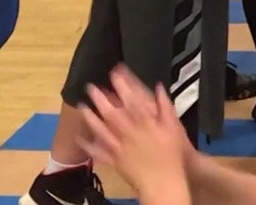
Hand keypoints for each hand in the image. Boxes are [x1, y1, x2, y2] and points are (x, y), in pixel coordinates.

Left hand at [79, 65, 192, 201]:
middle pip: (112, 113)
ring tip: (82, 106)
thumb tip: (159, 88)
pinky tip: (81, 138)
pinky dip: (89, 145)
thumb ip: (166, 106)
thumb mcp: (174, 127)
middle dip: (100, 98)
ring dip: (91, 117)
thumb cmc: (171, 155)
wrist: (163, 182)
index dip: (122, 85)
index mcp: (145, 123)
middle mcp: (129, 132)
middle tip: (90, 87)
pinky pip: (99, 151)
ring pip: (102, 129)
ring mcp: (120, 147)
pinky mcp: (115, 160)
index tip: (114, 73)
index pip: (131, 99)